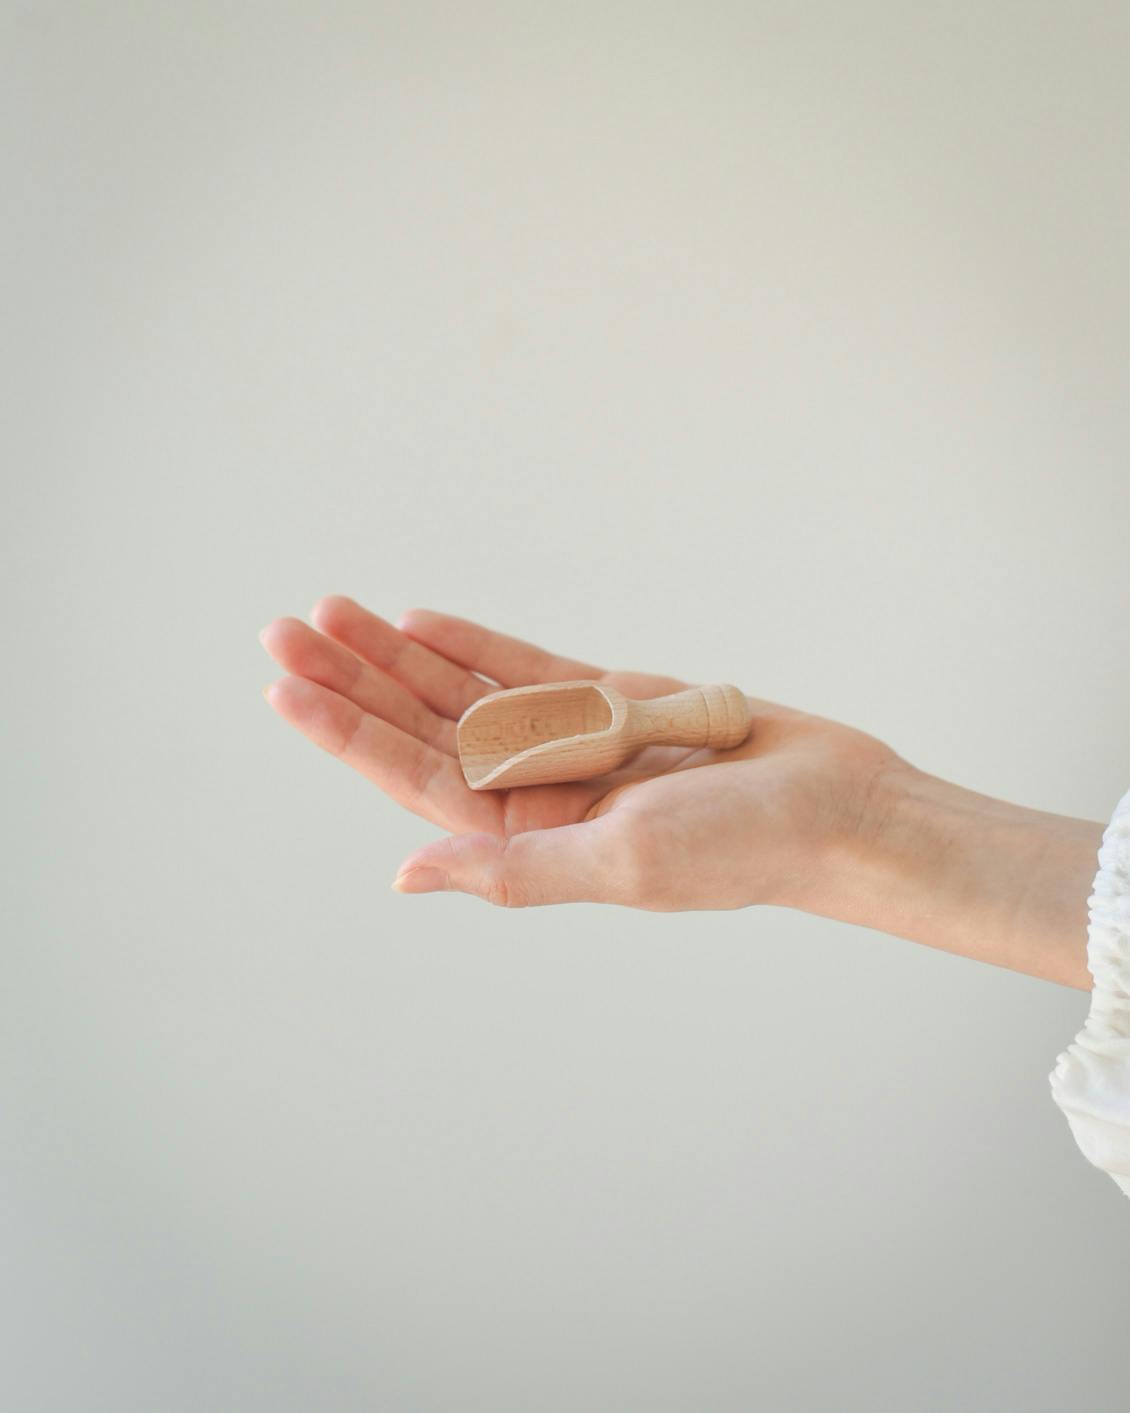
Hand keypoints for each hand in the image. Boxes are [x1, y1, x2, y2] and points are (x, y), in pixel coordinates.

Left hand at [259, 597, 902, 909]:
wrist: (837, 808)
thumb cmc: (739, 851)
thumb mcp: (617, 866)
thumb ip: (511, 870)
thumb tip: (405, 875)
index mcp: (530, 840)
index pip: (416, 779)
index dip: (349, 731)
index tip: (288, 685)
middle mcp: (539, 793)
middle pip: (425, 728)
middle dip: (356, 680)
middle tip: (287, 627)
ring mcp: (573, 743)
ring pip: (466, 692)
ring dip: (402, 654)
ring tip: (336, 610)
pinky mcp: (614, 702)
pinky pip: (528, 669)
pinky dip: (476, 643)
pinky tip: (422, 621)